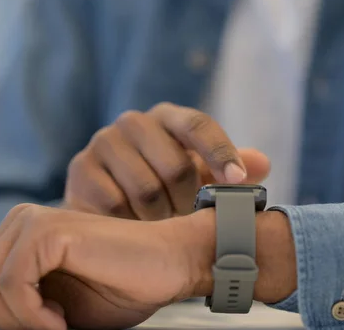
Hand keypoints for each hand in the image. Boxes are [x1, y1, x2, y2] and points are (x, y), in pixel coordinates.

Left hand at [0, 203, 208, 329]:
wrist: (170, 264)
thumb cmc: (122, 286)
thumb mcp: (56, 307)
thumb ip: (14, 307)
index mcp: (20, 236)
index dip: (3, 322)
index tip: (45, 325)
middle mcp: (20, 222)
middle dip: (7, 323)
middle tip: (52, 326)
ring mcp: (32, 222)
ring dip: (21, 322)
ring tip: (59, 322)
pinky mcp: (48, 231)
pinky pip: (10, 285)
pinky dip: (32, 316)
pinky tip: (60, 318)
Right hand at [64, 102, 269, 219]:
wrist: (108, 205)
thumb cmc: (164, 186)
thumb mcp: (200, 176)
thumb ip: (231, 168)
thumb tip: (263, 163)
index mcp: (167, 117)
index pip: (198, 125)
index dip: (220, 153)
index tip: (236, 181)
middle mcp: (133, 122)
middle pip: (176, 166)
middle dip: (188, 202)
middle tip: (187, 220)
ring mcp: (103, 143)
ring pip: (147, 190)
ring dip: (161, 219)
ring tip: (162, 225)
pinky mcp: (80, 169)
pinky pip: (116, 205)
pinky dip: (131, 224)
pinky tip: (135, 228)